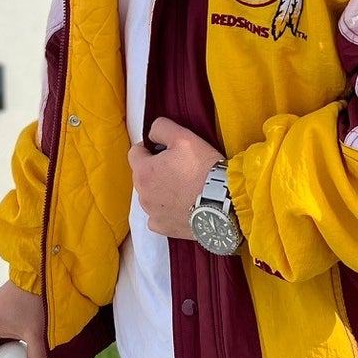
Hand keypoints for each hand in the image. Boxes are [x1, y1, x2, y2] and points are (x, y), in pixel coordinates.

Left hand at [128, 118, 223, 239]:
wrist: (222, 203)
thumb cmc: (203, 168)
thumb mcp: (184, 137)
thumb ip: (161, 128)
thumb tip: (152, 134)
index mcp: (143, 171)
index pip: (135, 152)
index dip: (150, 148)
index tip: (167, 150)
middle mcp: (142, 195)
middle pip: (143, 175)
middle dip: (156, 170)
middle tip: (181, 168)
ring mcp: (152, 214)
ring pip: (151, 196)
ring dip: (161, 191)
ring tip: (185, 187)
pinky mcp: (164, 228)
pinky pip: (158, 217)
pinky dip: (167, 211)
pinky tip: (182, 205)